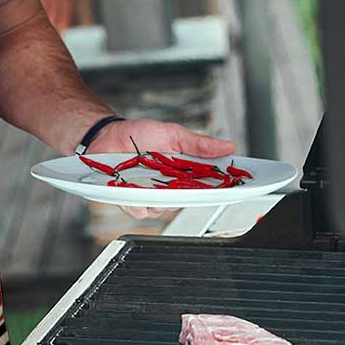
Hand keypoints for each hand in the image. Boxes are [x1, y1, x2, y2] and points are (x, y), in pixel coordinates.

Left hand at [89, 118, 236, 220]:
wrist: (106, 135)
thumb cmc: (138, 135)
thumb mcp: (172, 134)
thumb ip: (198, 144)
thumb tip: (228, 146)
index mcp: (183, 173)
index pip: (208, 185)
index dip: (224, 188)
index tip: (237, 186)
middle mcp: (168, 188)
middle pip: (188, 201)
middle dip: (192, 195)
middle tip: (193, 184)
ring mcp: (149, 196)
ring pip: (164, 209)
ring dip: (161, 197)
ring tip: (155, 181)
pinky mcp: (130, 201)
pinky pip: (139, 209)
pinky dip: (138, 201)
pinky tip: (135, 190)